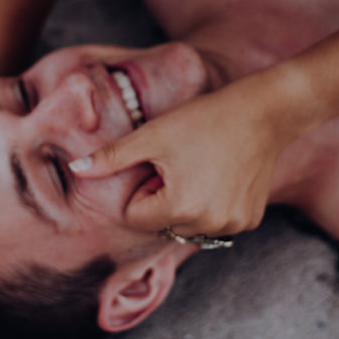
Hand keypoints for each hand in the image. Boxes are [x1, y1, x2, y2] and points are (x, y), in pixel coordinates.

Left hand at [69, 71, 295, 238]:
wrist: (264, 111)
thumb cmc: (205, 119)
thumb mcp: (152, 135)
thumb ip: (111, 158)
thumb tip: (74, 169)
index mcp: (180, 208)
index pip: (136, 216)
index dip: (142, 188)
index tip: (161, 163)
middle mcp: (209, 225)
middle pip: (163, 224)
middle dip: (163, 199)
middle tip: (181, 163)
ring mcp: (233, 226)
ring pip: (189, 226)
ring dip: (187, 205)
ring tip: (202, 167)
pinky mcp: (250, 220)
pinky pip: (216, 222)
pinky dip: (213, 205)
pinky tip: (223, 175)